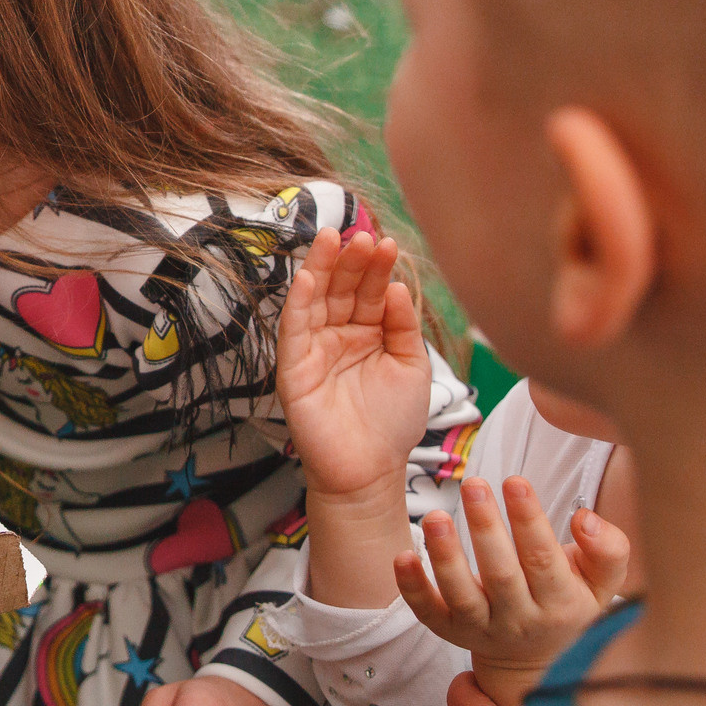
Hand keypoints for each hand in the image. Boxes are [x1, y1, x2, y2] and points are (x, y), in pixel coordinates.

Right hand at [276, 229, 431, 500]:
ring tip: (334, 239)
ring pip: (316, 299)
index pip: (369, 291)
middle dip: (351, 260)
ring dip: (323, 268)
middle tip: (363, 234)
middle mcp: (339, 335)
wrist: (370, 471)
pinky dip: (300, 301)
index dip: (377, 268)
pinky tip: (310, 277)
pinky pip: (294, 328)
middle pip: (342, 288)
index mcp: (367, 333)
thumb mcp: (412, 367)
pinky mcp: (294, 366)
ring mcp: (314, 348)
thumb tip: (397, 287)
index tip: (387, 243)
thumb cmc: (393, 422)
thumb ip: (404, 326)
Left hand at [396, 476, 630, 705]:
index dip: (530, 521)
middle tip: (474, 483)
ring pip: (461, 595)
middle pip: (501, 575)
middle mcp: (520, 621)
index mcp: (560, 604)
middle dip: (486, 528)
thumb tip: (585, 518)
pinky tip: (402, 556)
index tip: (515, 481)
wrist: (539, 661)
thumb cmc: (570, 602)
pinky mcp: (450, 631)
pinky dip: (413, 588)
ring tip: (435, 516)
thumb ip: (608, 549)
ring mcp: (482, 629)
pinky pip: (428, 613)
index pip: (543, 561)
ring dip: (445, 555)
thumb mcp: (602, 582)